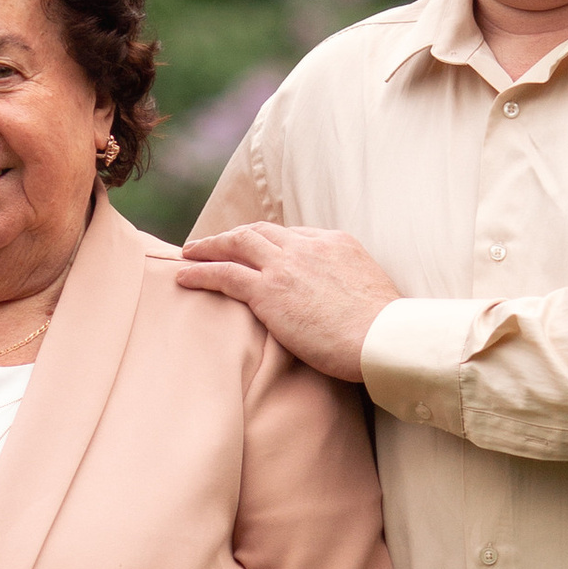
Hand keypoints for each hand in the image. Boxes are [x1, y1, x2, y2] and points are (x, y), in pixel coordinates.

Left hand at [173, 224, 399, 383]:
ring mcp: (285, 266)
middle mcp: (307, 246)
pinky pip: (224, 274)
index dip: (268, 241)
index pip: (292, 235)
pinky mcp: (268, 291)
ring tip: (189, 254)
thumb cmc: (383, 329)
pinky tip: (184, 276)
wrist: (383, 338)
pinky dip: (200, 272)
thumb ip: (348, 284)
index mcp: (335, 242)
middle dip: (233, 235)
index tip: (252, 249)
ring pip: (237, 244)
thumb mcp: (370, 290)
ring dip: (209, 246)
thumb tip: (340, 299)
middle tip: (212, 243)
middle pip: (259, 231)